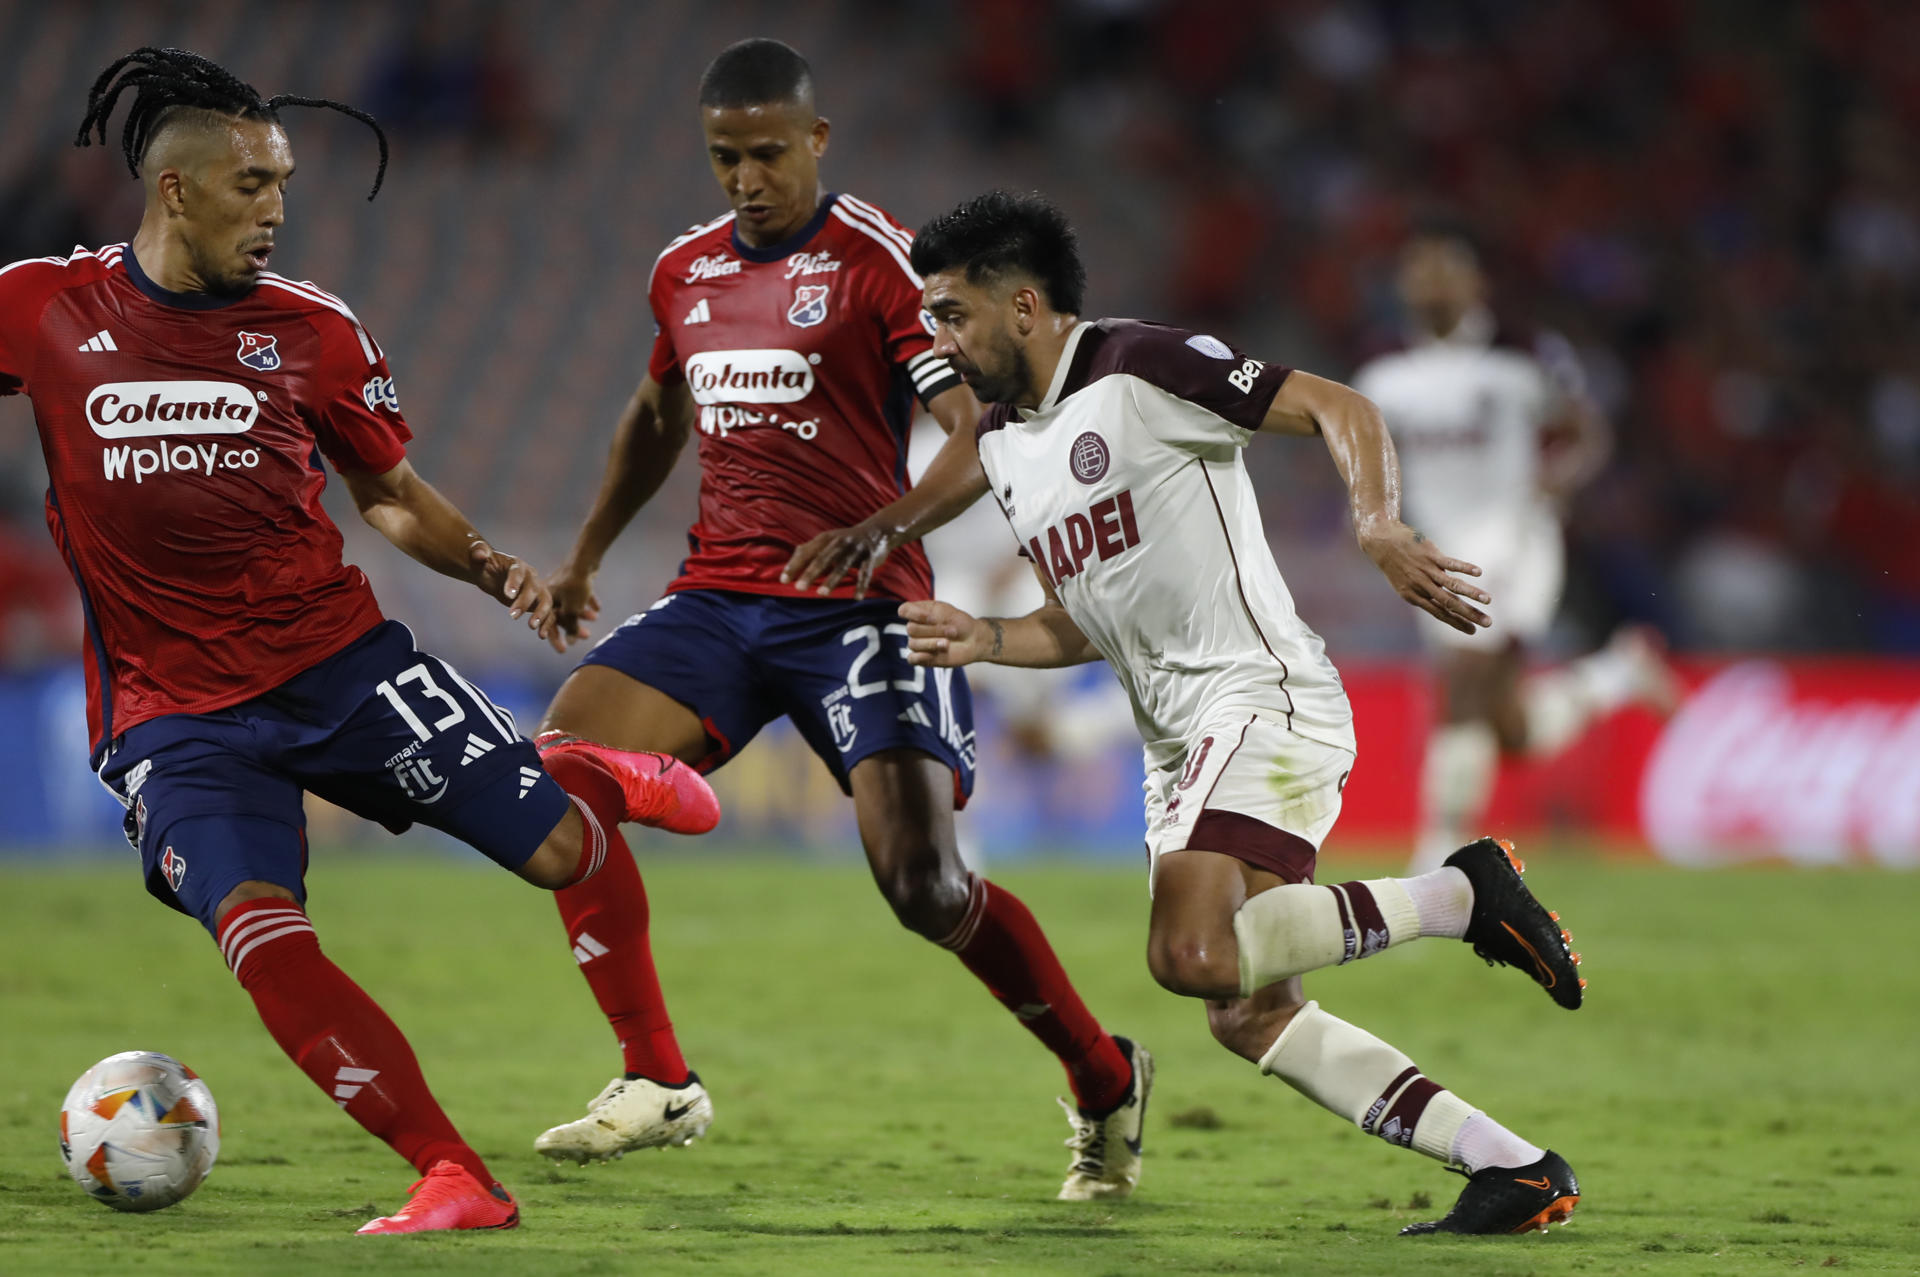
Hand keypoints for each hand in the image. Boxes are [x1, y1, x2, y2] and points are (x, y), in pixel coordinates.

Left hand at [467, 539, 560, 645]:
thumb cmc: (484, 565)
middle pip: (533, 588)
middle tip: (512, 616)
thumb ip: (477, 551)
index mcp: (516, 564)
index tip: (508, 595)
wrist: (493, 574)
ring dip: (541, 614)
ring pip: (546, 601)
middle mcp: (531, 576)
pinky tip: (541, 635)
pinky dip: (547, 624)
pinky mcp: (538, 602)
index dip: (514, 582)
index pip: (517, 572)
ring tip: (532, 627)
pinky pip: (548, 613)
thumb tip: (480, 554)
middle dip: (524, 602)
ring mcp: (537, 589)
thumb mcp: (477, 557)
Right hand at [545, 558, 601, 653]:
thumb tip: (572, 641)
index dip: (555, 637)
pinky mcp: (575, 578)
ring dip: (582, 613)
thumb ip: (571, 626)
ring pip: (572, 604)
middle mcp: (552, 592)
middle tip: (585, 637)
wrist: (585, 560)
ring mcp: (563, 585)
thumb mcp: (572, 610)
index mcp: (546, 600)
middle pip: (562, 614)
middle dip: (573, 626)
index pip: (548, 623)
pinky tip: (598, 608)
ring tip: (594, 619)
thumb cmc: (575, 586)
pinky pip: (581, 593)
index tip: (562, 650)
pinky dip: (588, 600)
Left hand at [782, 518, 902, 598]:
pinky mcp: (870, 557)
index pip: (806, 552)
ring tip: (822, 594)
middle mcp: (839, 542)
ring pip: (842, 566)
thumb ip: (808, 550)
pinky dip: (861, 585)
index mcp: (826, 539)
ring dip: (832, 580)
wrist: (878, 531)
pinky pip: (865, 573)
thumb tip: (788, 566)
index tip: (784, 580)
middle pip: (822, 559)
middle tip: (799, 588)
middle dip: (810, 573)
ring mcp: (855, 549)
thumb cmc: (846, 540)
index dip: (794, 565)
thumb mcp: (827, 540)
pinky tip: (857, 598)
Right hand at [899, 599, 996, 666]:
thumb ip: (925, 610)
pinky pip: (912, 659)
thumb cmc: (960, 623)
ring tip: (947, 644)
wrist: (974, 639)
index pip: (904, 610)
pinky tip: (933, 654)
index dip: (915, 614)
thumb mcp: (945, 610)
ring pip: (912, 644)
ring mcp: (919, 644)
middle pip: (911, 629)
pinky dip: (921, 656)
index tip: (933, 617)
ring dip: (932, 643)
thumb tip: (904, 613)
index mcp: (919, 613)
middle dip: (933, 630)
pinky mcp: (923, 658)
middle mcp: (916, 628)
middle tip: (952, 631)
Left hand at [1358, 520, 1491, 634]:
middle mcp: (1421, 586)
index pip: (1440, 613)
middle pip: (1449, 604)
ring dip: (1471, 593)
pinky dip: (1465, 567)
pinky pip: (1450, 563)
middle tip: (1488, 623)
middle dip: (1470, 614)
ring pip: (1452, 585)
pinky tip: (1478, 572)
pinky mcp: (1430, 555)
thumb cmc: (1395, 564)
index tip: (1473, 631)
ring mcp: (1426, 571)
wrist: (1380, 542)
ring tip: (1488, 599)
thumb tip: (1442, 599)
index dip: (1457, 623)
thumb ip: (1424, 592)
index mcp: (1414, 597)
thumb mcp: (1405, 583)